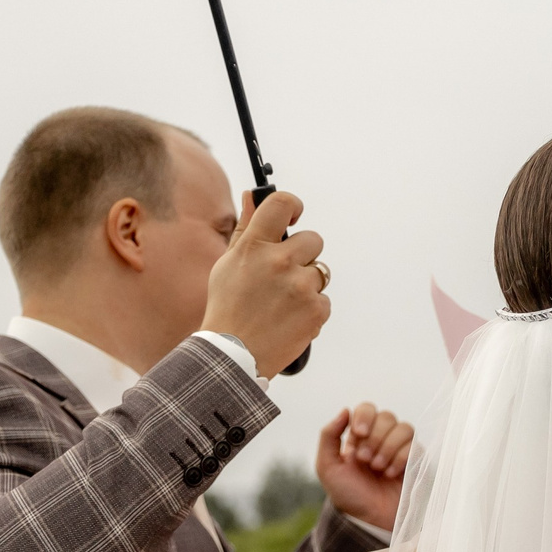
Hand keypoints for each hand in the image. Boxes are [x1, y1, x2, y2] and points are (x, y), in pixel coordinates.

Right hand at [201, 192, 328, 375]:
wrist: (234, 354)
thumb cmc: (228, 308)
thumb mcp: (227, 265)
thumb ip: (244, 229)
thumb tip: (251, 196)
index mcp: (254, 246)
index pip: (282, 203)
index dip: (293, 205)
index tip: (294, 217)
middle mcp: (279, 262)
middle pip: (313, 240)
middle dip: (303, 255)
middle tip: (283, 276)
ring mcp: (300, 286)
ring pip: (320, 272)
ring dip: (306, 284)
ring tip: (281, 303)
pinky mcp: (316, 309)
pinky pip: (323, 299)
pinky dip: (310, 309)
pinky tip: (289, 318)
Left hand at [318, 402, 412, 529]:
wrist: (370, 519)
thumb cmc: (349, 495)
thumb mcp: (328, 467)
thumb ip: (329, 436)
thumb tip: (345, 410)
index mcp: (360, 436)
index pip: (367, 408)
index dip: (365, 417)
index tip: (359, 434)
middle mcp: (381, 438)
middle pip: (386, 416)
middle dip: (375, 438)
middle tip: (366, 460)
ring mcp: (400, 448)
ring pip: (404, 428)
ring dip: (388, 448)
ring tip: (378, 468)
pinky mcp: (415, 460)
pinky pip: (414, 446)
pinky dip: (400, 459)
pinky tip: (391, 474)